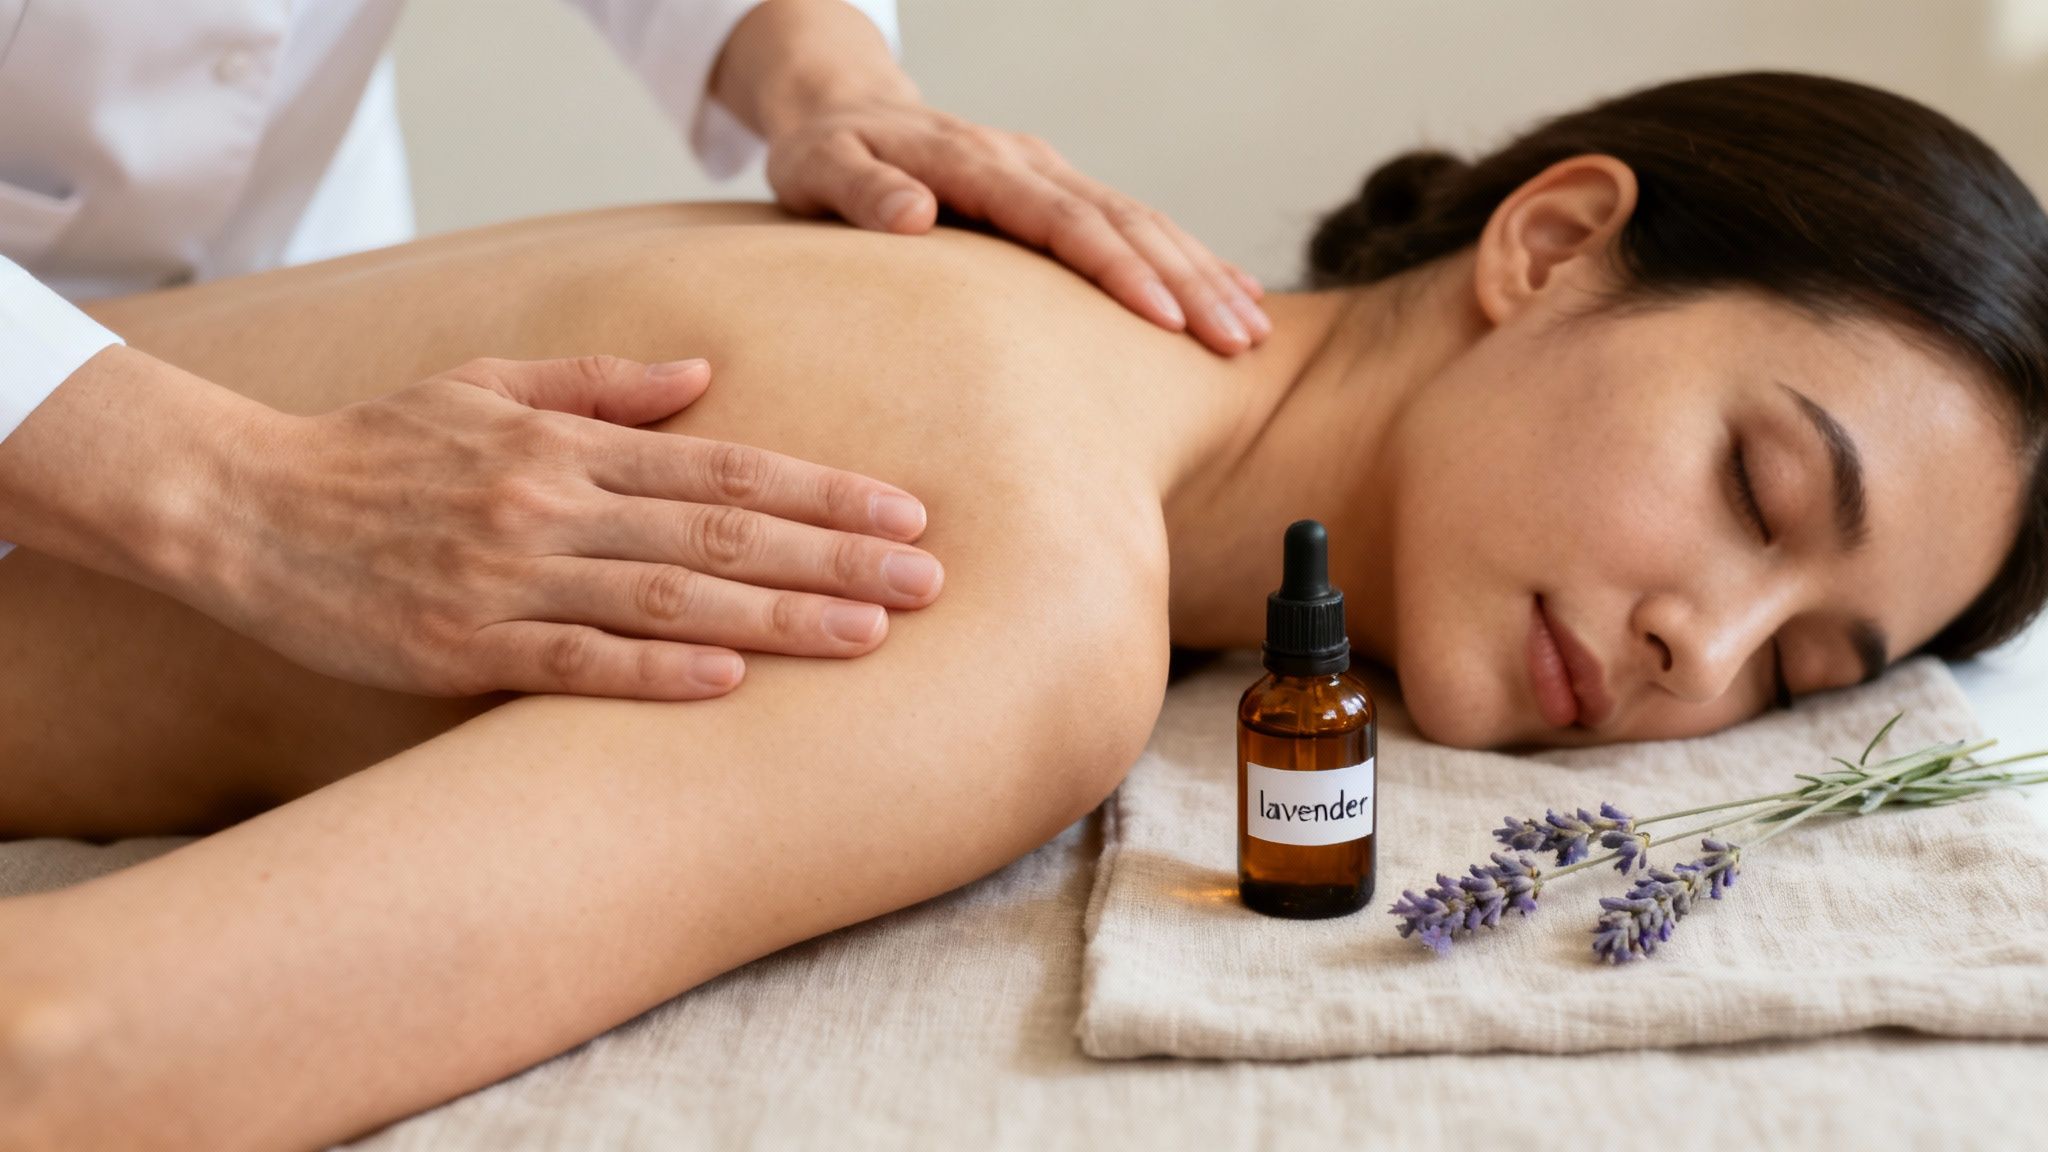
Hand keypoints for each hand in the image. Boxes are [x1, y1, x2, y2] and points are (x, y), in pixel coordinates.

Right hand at [192, 355, 943, 698]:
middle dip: (834, 559)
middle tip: (930, 584)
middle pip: (720, 534)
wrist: (240, 504)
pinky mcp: (461, 645)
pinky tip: (733, 685)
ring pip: (667, 599)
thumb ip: (601, 385)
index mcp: (567, 443)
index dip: (821, 495)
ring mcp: (508, 576)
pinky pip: (574, 662)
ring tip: (869, 637)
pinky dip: (655, 674)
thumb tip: (707, 374)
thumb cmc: (378, 447)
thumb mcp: (486, 386)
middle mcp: (552, 503)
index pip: (724, 468)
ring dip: (777, 620)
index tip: (904, 517)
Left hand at [764, 98, 1270, 355]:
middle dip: (1186, 282)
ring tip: (1250, 330)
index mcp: (972, 162)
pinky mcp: (1058, 189)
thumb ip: (860, 192)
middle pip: (1121, 220)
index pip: (1058, 219)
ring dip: (1201, 273)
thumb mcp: (817, 169)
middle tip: (1236, 340)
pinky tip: (1233, 291)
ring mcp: (1048, 172)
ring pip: (1142, 220)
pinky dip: (1187, 258)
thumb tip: (914, 215)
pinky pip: (1134, 222)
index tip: (1163, 318)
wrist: (842, 110)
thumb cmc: (822, 154)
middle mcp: (1025, 162)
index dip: (1115, 267)